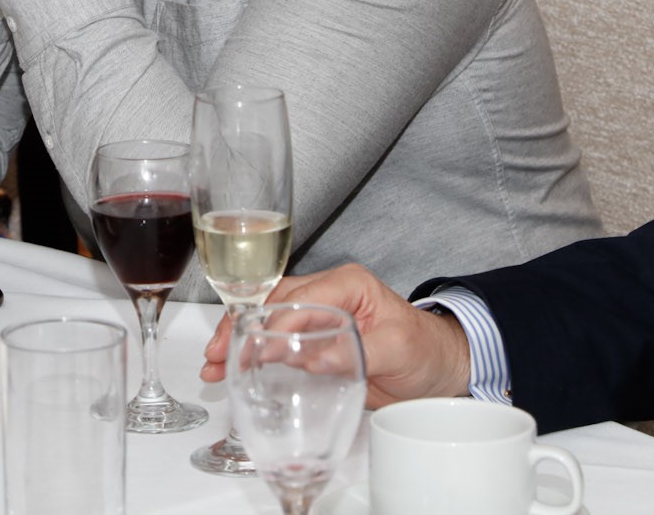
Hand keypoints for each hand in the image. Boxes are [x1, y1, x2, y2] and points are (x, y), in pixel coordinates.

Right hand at [201, 265, 473, 408]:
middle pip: (273, 304)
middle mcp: (328, 293)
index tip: (246, 345)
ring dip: (240, 341)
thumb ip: (355, 350)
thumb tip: (313, 356)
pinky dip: (253, 352)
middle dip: (241, 328)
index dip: (268, 321)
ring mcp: (319, 316)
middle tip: (216, 355)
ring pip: (268, 320)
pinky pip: (277, 340)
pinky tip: (232, 367)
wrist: (439, 369)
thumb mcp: (396, 348)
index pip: (298, 298)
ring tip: (213, 365)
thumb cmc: (425, 350)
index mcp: (347, 284)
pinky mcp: (314, 340)